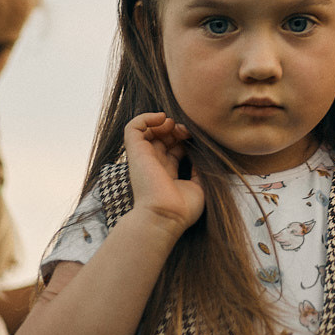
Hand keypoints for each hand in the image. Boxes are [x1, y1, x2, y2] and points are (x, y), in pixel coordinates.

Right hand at [123, 113, 204, 234]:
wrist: (165, 216)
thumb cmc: (182, 209)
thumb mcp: (198, 187)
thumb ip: (199, 170)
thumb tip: (202, 156)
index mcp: (167, 172)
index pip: (173, 148)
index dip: (184, 138)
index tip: (195, 138)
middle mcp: (153, 164)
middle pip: (162, 136)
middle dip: (175, 128)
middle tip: (186, 131)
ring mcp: (143, 157)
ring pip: (147, 129)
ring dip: (162, 122)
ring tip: (173, 124)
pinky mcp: (135, 152)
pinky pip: (132, 127)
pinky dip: (146, 117)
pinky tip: (163, 119)